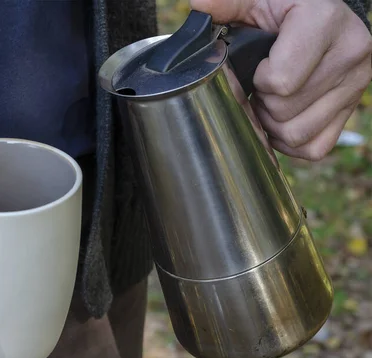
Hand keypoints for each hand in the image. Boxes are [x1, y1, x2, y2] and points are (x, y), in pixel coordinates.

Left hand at [191, 0, 371, 159]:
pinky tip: (282, 119)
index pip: (281, 82)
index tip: (258, 66)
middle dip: (262, 102)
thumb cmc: (287, 8)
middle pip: (283, 111)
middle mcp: (348, 54)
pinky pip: (315, 147)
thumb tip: (200, 7)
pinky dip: (292, 141)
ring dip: (274, 124)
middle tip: (260, 86)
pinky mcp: (352, 108)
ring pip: (297, 135)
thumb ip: (230, 3)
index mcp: (324, 23)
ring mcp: (355, 84)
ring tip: (270, 101)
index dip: (259, 80)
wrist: (326, 16)